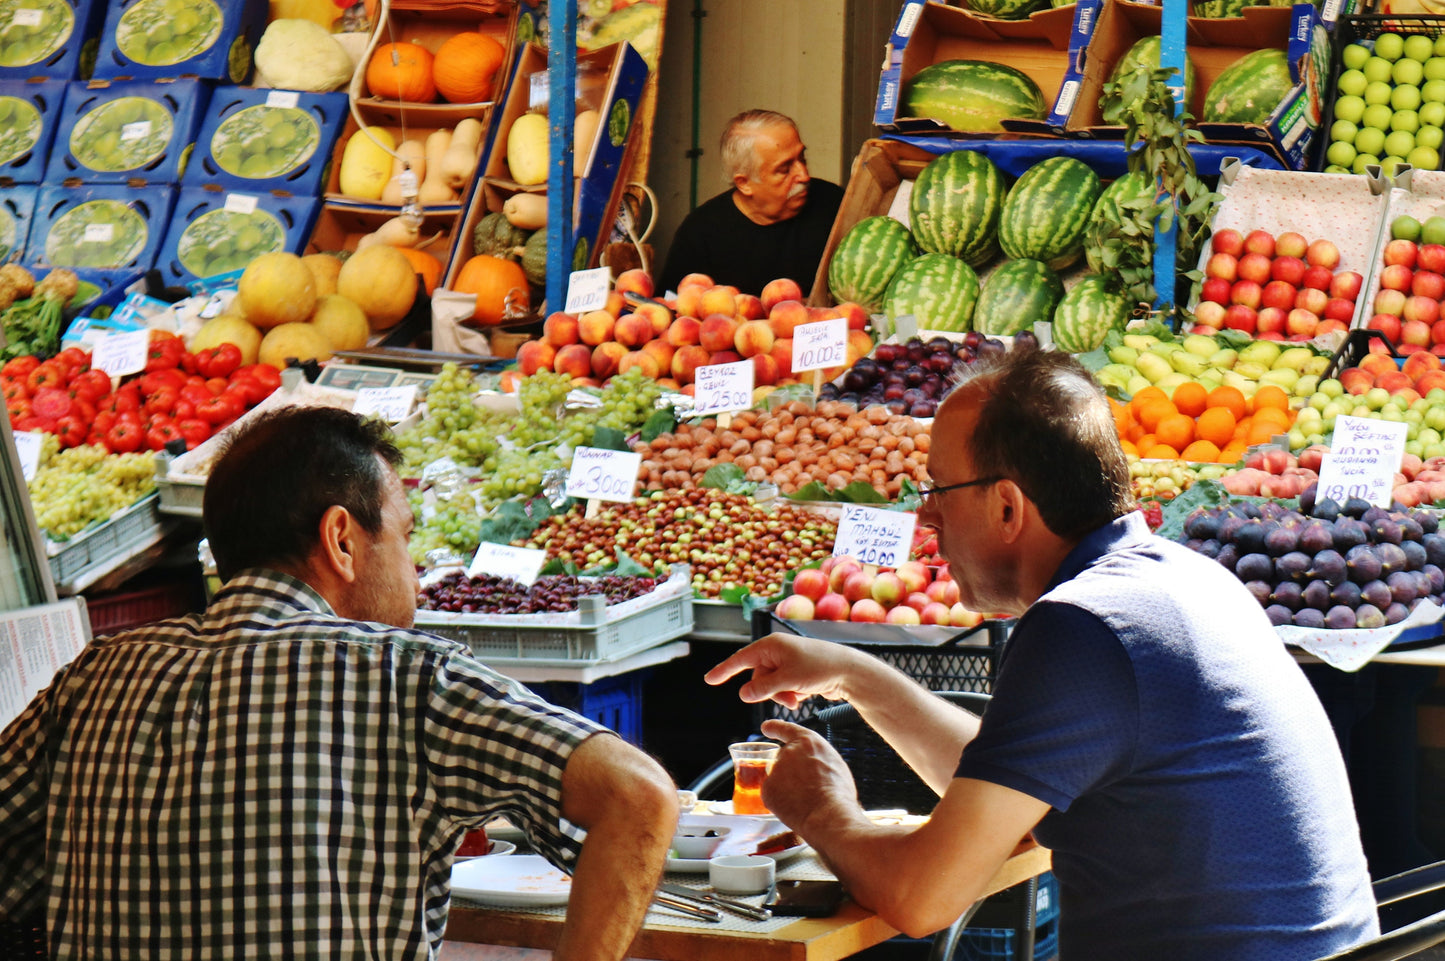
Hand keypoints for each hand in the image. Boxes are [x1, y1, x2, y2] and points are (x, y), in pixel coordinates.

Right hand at [704, 633, 858, 709]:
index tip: (709, 680)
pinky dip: (789, 694)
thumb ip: (763, 688)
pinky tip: (802, 695)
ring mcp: (787, 662)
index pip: (741, 659)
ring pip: (770, 685)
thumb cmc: (820, 668)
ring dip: (780, 695)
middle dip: (768, 691)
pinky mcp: (796, 672)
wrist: (848, 671)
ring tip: (796, 698)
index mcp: (771, 646)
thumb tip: (742, 694)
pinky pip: (782, 687)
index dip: (724, 670)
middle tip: (787, 696)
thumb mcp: (788, 680)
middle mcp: (777, 651)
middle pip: (757, 677)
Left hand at [756, 720, 859, 833]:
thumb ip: (817, 758)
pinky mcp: (767, 789)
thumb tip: (812, 766)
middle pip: (784, 760)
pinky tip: (796, 808)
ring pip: (778, 779)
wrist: (828, 814)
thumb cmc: (837, 793)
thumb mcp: (834, 764)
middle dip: (791, 773)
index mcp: (807, 742)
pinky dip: (781, 802)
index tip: (766, 727)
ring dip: (787, 788)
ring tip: (806, 801)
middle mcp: (788, 751)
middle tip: (807, 789)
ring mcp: (775, 770)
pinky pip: (773, 795)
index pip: (786, 729)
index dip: (775, 727)